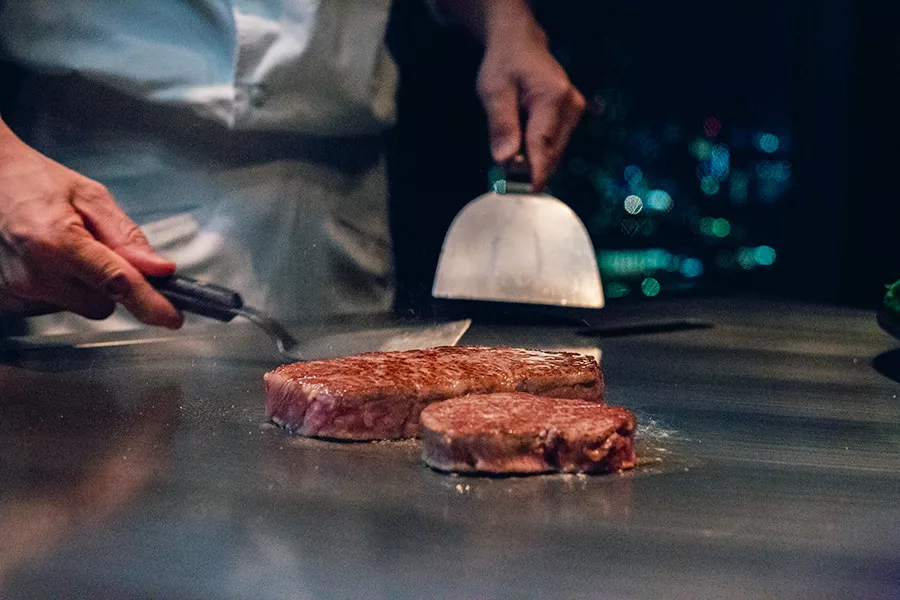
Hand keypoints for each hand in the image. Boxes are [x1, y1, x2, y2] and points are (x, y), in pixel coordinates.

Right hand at [0, 124, 182, 327]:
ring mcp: (16, 291)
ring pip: (79, 306)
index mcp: (56, 242)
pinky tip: (44, 260)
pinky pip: (53, 306)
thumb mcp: (90, 197)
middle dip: (109, 283)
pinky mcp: (7, 301)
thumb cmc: (35, 182)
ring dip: (82, 284)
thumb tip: (160, 269)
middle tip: (93, 248)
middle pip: (101, 305)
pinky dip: (59, 287)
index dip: (149, 302)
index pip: (116, 282)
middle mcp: (33, 273)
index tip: (171, 317)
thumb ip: (126, 236)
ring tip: (61, 248)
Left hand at [476, 13, 585, 190]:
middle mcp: (571, 105)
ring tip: (510, 154)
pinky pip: (554, 144)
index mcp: (553, 96)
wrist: (519, 44)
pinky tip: (521, 146)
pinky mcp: (572, 118)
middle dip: (530, 168)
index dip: (535, 172)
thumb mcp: (493, 89)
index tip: (528, 193)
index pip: (543, 144)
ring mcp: (575, 112)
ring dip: (533, 160)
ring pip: (554, 151)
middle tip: (504, 177)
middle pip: (551, 152)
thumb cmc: (504, 63)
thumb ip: (501, 124)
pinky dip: (538, 152)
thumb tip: (504, 159)